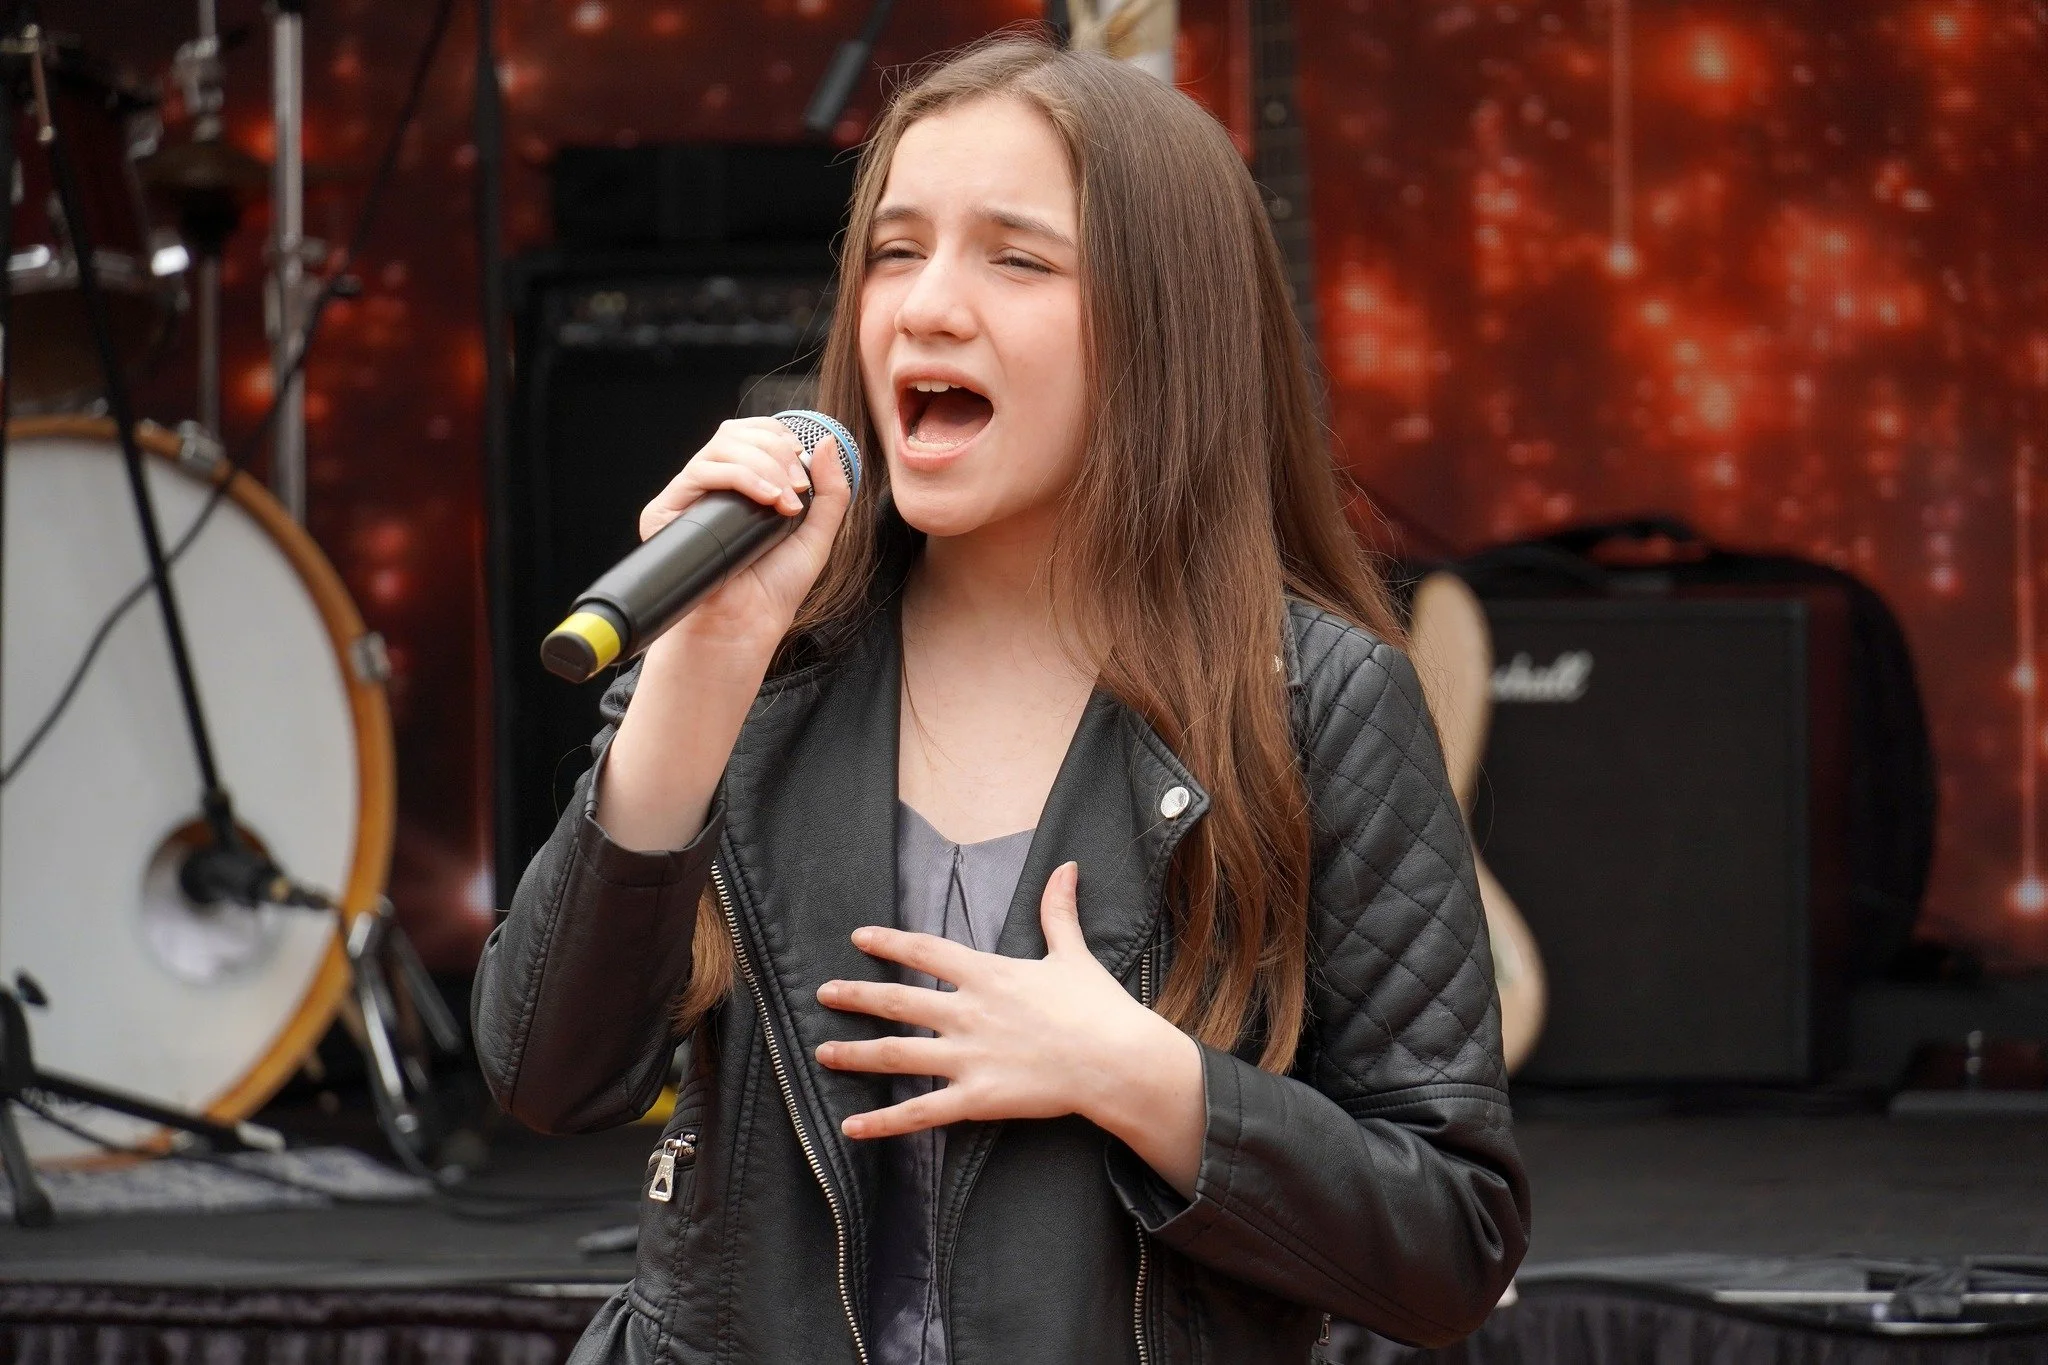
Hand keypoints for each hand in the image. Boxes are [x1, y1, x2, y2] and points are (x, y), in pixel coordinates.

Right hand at [638, 416, 852, 654]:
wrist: (746, 624)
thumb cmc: (774, 587)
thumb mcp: (817, 533)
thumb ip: (831, 490)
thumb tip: (830, 443)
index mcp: (740, 484)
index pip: (752, 434)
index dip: (780, 437)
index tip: (805, 468)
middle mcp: (711, 486)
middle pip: (736, 433)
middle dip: (777, 451)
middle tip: (798, 488)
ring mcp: (687, 496)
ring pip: (720, 448)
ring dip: (763, 465)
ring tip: (785, 501)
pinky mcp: (666, 510)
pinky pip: (700, 472)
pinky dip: (740, 477)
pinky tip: (767, 500)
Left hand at [815, 862, 1206, 1197]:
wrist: (1117, 1060)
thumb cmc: (1097, 1007)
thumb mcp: (1072, 953)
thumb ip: (1058, 912)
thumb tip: (1067, 867)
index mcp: (988, 974)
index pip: (926, 951)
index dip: (890, 942)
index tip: (859, 937)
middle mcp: (968, 1012)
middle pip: (898, 1001)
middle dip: (857, 996)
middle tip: (824, 994)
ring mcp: (968, 1057)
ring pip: (897, 1055)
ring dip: (855, 1054)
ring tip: (823, 1053)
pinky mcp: (976, 1098)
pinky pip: (921, 1112)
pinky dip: (884, 1122)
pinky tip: (852, 1128)